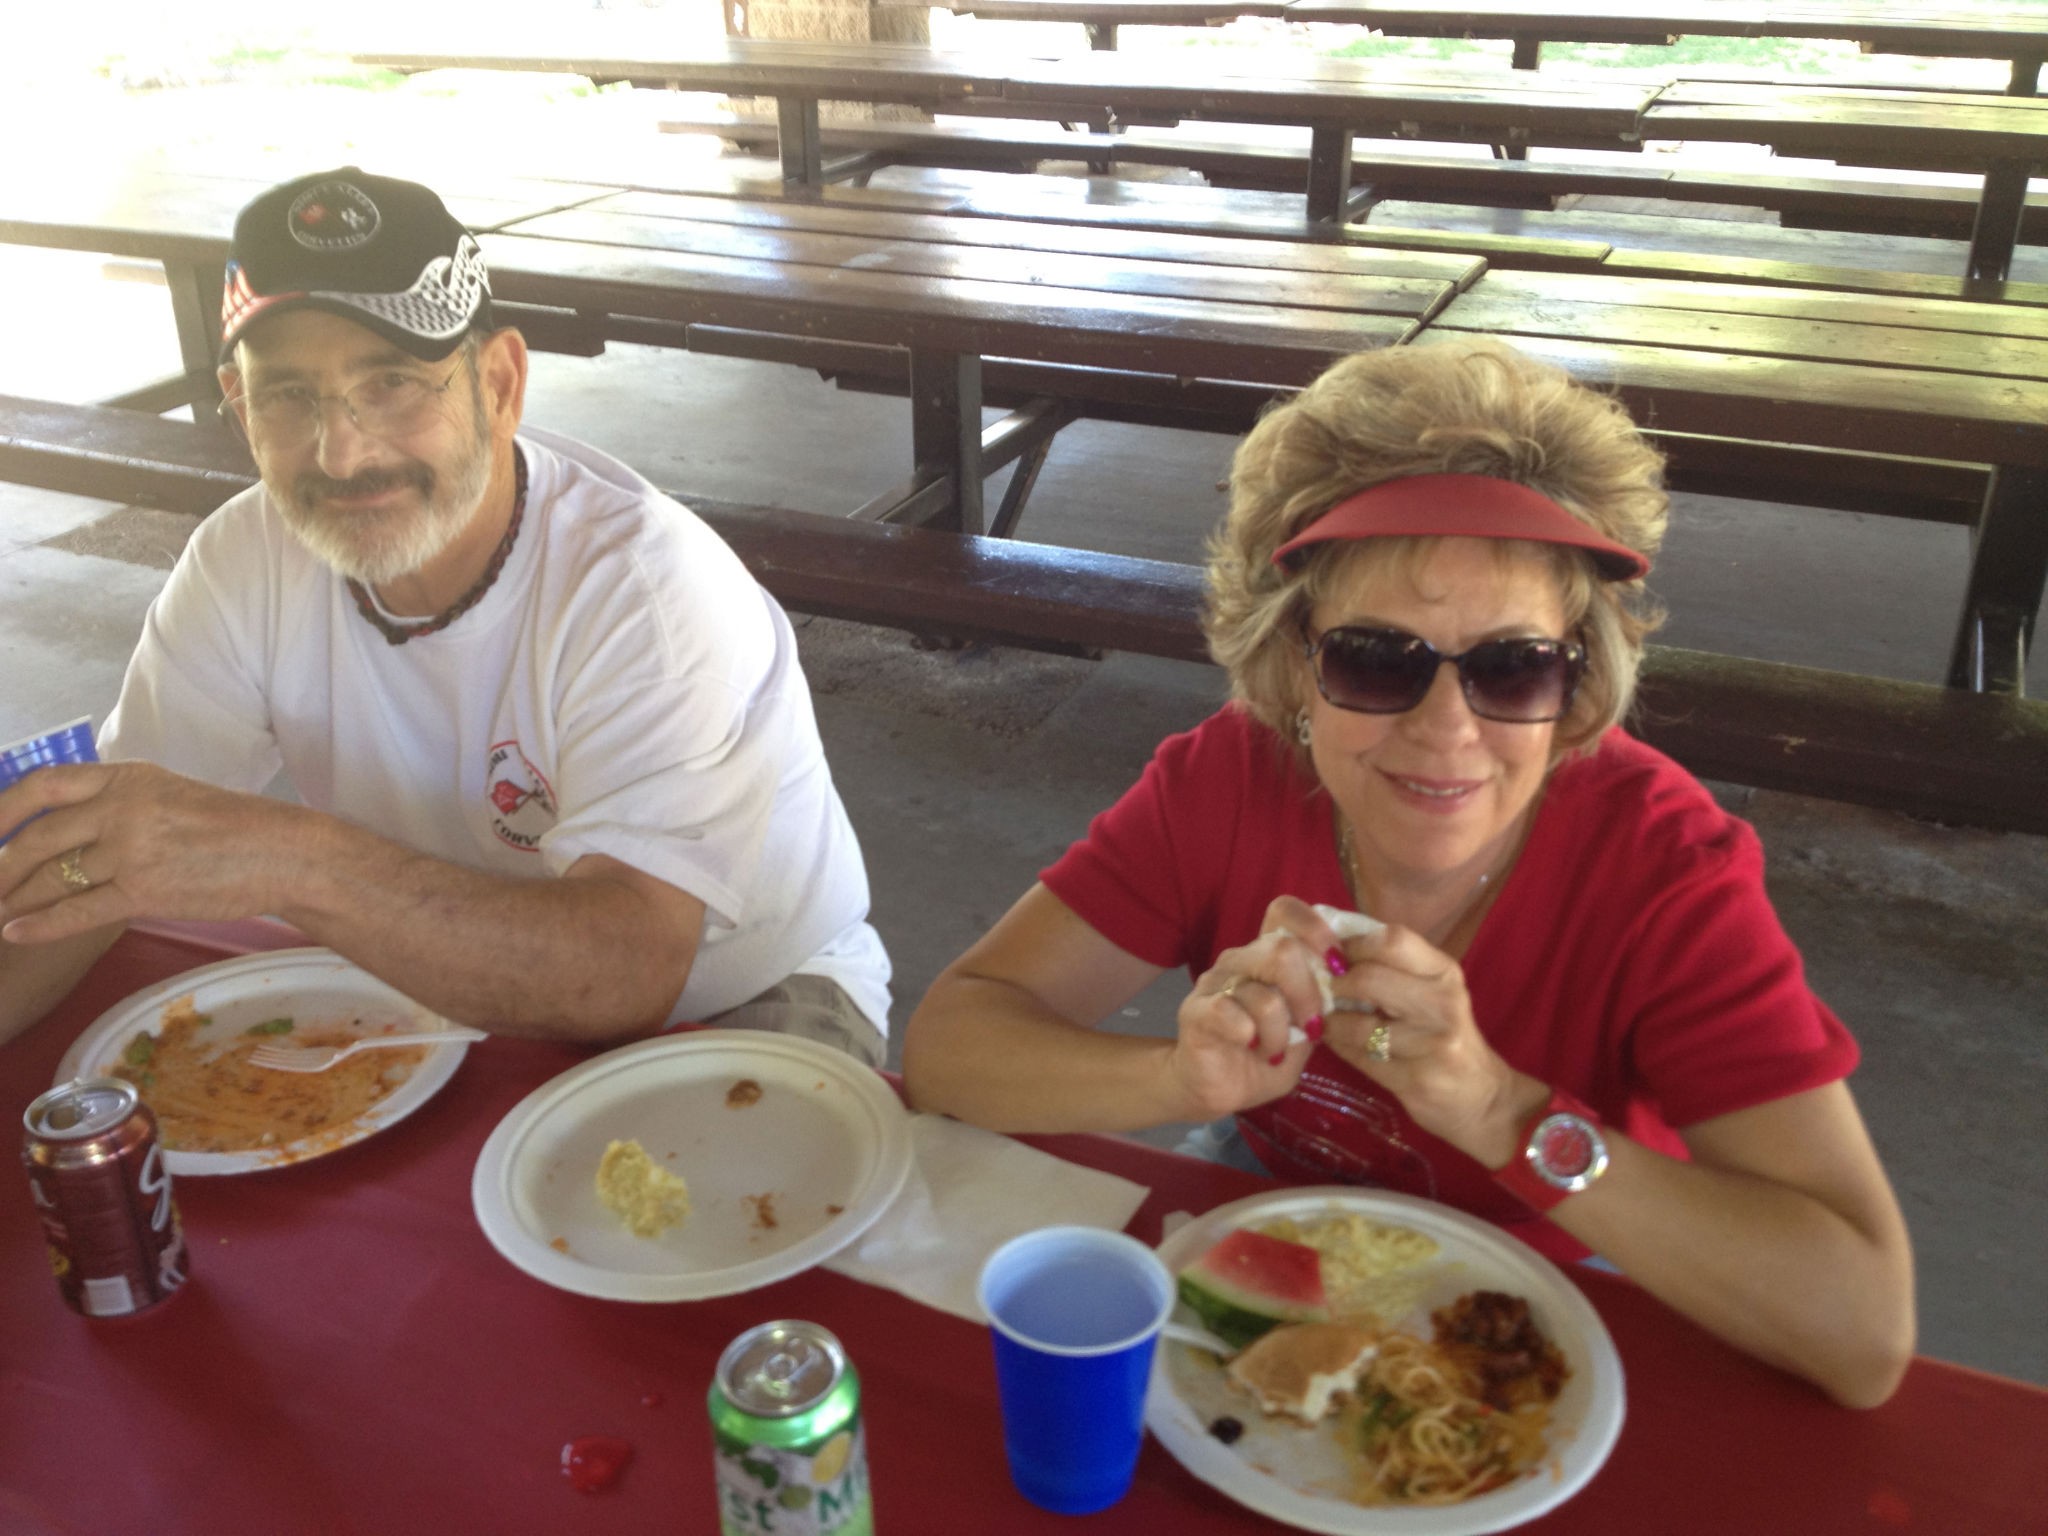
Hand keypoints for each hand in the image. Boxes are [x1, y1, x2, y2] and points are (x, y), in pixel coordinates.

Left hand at [0, 762, 306, 942]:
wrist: (285, 854)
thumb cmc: (238, 829)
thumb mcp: (173, 796)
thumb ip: (124, 806)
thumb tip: (77, 831)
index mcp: (128, 778)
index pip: (44, 785)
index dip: (3, 809)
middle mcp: (122, 808)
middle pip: (38, 838)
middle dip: (0, 867)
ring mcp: (131, 850)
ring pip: (51, 877)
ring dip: (15, 899)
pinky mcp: (144, 891)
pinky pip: (76, 911)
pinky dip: (39, 925)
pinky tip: (14, 933)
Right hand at [1165, 897, 1345, 1120]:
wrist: (1220, 1090)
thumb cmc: (1268, 1057)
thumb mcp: (1306, 1031)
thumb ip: (1322, 1005)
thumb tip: (1345, 984)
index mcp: (1266, 955)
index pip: (1284, 911)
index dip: (1316, 930)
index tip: (1337, 967)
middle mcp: (1239, 960)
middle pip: (1283, 950)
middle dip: (1308, 996)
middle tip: (1310, 1028)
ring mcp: (1214, 983)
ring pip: (1264, 995)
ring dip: (1280, 1033)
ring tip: (1275, 1051)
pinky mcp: (1196, 1011)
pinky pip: (1232, 1014)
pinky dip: (1254, 1037)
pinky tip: (1252, 1048)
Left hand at [1321, 920, 1540, 1163]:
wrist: (1481, 1096)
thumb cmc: (1443, 1035)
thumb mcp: (1431, 992)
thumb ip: (1391, 968)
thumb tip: (1330, 946)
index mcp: (1444, 972)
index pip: (1392, 940)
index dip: (1352, 944)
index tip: (1334, 956)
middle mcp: (1443, 1003)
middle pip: (1369, 978)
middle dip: (1336, 985)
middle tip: (1325, 992)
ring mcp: (1434, 1043)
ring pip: (1359, 1024)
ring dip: (1333, 1023)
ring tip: (1329, 1022)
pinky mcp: (1418, 1079)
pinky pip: (1361, 1058)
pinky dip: (1341, 1048)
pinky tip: (1340, 1044)